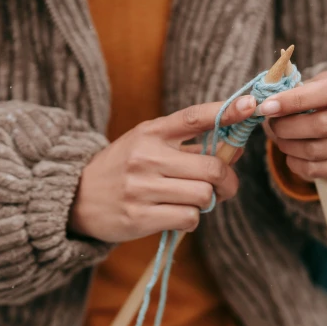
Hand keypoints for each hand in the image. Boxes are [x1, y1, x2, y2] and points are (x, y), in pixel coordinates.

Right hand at [69, 96, 256, 242]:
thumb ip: (189, 144)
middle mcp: (146, 156)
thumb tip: (235, 148)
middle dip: (227, 181)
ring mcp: (141, 187)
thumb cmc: (122, 169)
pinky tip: (177, 215)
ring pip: (203, 195)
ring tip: (192, 201)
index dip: (227, 111)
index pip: (194, 117)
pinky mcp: (139, 216)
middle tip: (224, 187)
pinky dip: (191, 219)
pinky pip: (189, 218)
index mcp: (150, 132)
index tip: (251, 106)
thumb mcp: (148, 144)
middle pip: (211, 167)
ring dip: (206, 202)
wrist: (75, 196)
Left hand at [258, 71, 326, 182]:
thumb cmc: (305, 106)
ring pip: (316, 151)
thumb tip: (263, 104)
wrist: (324, 129)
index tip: (267, 107)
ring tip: (282, 141)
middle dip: (288, 128)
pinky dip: (296, 164)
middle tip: (272, 127)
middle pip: (322, 126)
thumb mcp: (296, 92)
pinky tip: (293, 156)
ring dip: (289, 147)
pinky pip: (316, 170)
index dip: (293, 101)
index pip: (326, 92)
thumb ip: (281, 94)